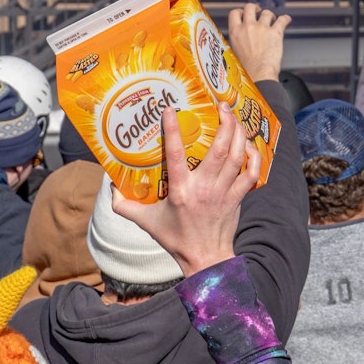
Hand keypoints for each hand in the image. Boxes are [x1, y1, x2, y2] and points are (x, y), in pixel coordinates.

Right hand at [114, 103, 260, 276]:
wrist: (205, 258)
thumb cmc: (175, 239)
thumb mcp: (146, 222)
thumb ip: (125, 205)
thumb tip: (110, 188)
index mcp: (180, 191)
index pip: (175, 156)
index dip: (173, 131)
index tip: (170, 110)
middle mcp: (204, 189)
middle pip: (219, 151)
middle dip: (223, 124)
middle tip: (220, 105)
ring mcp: (224, 193)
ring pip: (237, 158)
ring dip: (238, 134)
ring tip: (234, 117)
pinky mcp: (238, 198)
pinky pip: (251, 174)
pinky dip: (254, 158)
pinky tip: (250, 145)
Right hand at [227, 3, 290, 82]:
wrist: (258, 74)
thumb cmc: (248, 68)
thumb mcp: (235, 51)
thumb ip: (239, 40)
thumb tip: (242, 37)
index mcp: (236, 32)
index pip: (235, 13)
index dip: (241, 11)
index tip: (245, 13)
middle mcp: (248, 27)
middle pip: (250, 7)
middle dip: (256, 8)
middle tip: (259, 11)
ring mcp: (262, 29)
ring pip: (267, 13)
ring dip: (270, 16)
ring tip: (273, 20)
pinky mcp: (275, 33)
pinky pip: (282, 20)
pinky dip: (285, 19)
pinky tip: (286, 19)